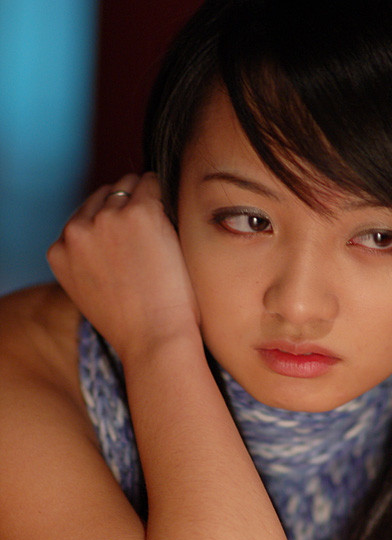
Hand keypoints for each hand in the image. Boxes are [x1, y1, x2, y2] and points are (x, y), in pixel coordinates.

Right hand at [48, 173, 199, 359]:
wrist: (154, 342)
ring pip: (127, 185)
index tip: (130, 243)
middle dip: (126, 209)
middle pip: (103, 196)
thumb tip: (109, 239)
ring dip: (145, 200)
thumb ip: (89, 262)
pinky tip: (172, 222)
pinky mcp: (140, 212)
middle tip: (149, 240)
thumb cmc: (133, 328)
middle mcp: (76, 231)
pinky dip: (163, 197)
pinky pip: (152, 184)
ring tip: (161, 236)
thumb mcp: (91, 294)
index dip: (111, 227)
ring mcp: (107, 219)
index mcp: (59, 251)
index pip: (83, 217)